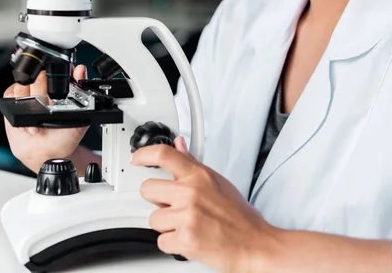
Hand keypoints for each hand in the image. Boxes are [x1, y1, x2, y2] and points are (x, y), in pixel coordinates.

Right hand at [3, 65, 88, 172]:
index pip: (60, 68)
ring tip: (38, 115)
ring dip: (30, 101)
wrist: (44, 153)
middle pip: (40, 74)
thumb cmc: (63, 137)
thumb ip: (83, 93)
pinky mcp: (14, 100)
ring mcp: (29, 92)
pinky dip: (18, 105)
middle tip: (47, 105)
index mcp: (63, 88)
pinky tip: (28, 119)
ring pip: (24, 83)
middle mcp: (45, 87)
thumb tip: (81, 70)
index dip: (59, 71)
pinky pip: (11, 93)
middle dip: (43, 90)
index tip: (61, 81)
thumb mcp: (80, 116)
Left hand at [131, 138, 276, 272]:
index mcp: (200, 176)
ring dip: (167, 226)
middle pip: (148, 189)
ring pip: (153, 219)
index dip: (144, 154)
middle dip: (158, 201)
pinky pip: (161, 241)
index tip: (136, 158)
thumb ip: (194, 165)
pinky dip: (173, 245)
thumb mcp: (218, 183)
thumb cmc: (240, 217)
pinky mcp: (185, 239)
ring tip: (188, 226)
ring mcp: (187, 216)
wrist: (255, 245)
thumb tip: (179, 146)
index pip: (164, 155)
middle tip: (175, 207)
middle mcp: (191, 192)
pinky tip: (190, 239)